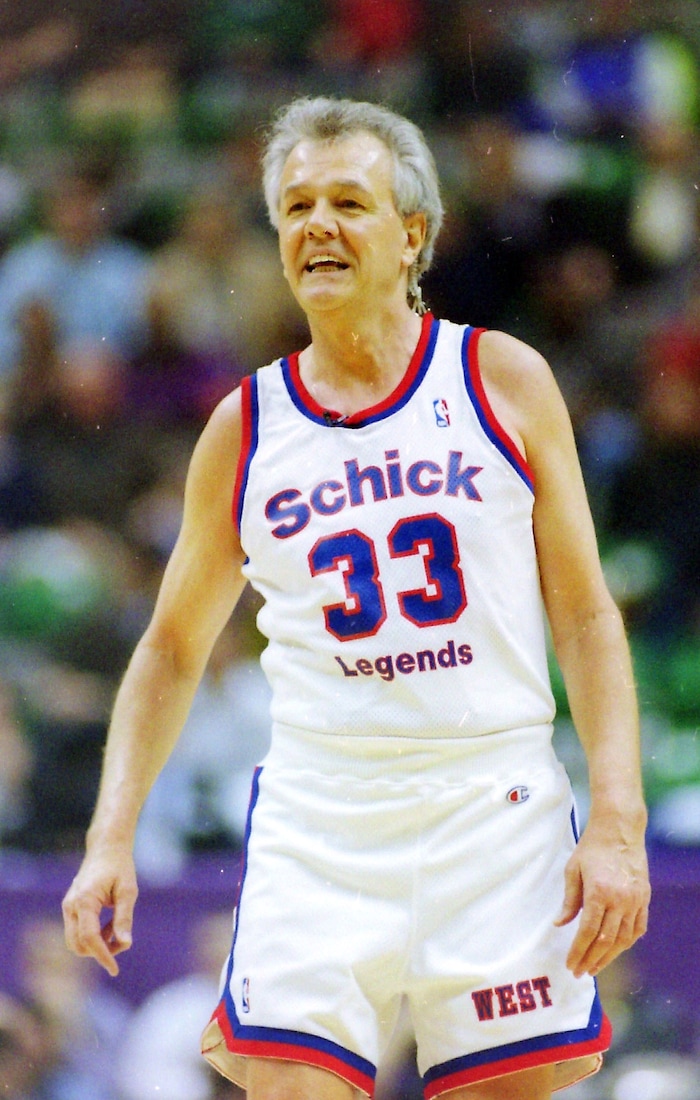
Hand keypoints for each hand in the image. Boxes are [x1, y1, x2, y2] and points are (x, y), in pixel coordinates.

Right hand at [62, 848, 137, 976]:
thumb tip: (125, 944)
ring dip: (95, 945)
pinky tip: (109, 926)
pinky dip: (92, 937)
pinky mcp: (70, 908)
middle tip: (122, 943)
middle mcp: (71, 906)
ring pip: (75, 941)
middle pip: (78, 945)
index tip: (115, 970)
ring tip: (116, 930)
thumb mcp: (128, 890)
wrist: (106, 848)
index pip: (90, 938)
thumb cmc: (120, 867)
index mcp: (85, 900)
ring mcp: (68, 907)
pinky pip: (77, 932)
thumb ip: (125, 917)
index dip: (102, 956)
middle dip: (99, 952)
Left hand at [554, 815, 649, 977]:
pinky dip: (627, 942)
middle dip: (591, 959)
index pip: (588, 931)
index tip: (570, 964)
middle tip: (580, 972)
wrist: (619, 829)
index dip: (578, 951)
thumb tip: (559, 924)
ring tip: (595, 966)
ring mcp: (635, 900)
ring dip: (609, 956)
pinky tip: (616, 950)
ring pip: (624, 939)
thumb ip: (569, 900)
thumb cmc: (591, 848)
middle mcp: (620, 900)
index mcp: (599, 892)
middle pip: (606, 940)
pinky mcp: (644, 898)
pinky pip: (638, 928)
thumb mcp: (572, 870)